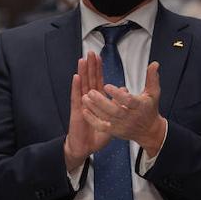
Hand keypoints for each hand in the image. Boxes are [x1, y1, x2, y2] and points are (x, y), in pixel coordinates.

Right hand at [64, 53, 111, 170]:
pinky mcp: (76, 111)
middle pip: (89, 79)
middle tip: (90, 52)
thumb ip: (118, 105)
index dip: (98, 70)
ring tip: (83, 59)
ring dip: (82, 72)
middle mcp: (88, 100)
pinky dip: (76, 87)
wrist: (86, 147)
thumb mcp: (112, 120)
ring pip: (82, 85)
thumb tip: (125, 92)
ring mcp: (81, 104)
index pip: (97, 81)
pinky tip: (76, 77)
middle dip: (90, 66)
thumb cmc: (97, 135)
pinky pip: (76, 97)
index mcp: (96, 101)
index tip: (99, 57)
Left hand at [81, 62, 167, 156]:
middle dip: (102, 102)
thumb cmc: (149, 109)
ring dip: (94, 108)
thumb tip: (154, 64)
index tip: (107, 86)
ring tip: (85, 97)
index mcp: (139, 106)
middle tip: (91, 92)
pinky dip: (93, 120)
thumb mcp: (153, 93)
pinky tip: (85, 110)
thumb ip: (152, 78)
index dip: (117, 94)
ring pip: (106, 118)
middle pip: (115, 111)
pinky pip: (102, 127)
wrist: (149, 131)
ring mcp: (121, 125)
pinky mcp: (115, 131)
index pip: (128, 101)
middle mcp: (130, 117)